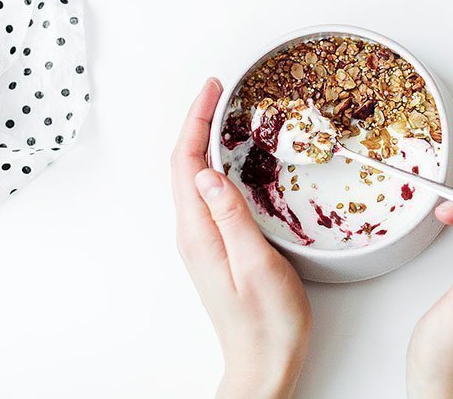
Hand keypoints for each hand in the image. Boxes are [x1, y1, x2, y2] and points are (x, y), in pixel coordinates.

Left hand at [171, 78, 311, 398]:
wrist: (264, 363)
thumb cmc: (268, 322)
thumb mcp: (257, 265)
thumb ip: (231, 216)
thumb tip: (208, 172)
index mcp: (199, 233)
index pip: (186, 163)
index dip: (195, 121)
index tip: (212, 89)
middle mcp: (193, 233)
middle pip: (184, 165)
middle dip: (196, 122)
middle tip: (218, 90)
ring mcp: (202, 240)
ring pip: (193, 178)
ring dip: (203, 141)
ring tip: (222, 113)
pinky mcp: (215, 246)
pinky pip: (206, 193)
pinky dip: (214, 164)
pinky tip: (230, 159)